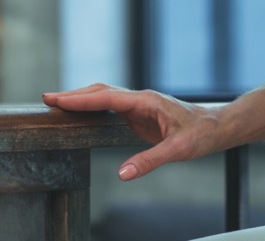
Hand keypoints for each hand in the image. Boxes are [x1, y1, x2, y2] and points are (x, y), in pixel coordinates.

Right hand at [42, 84, 220, 179]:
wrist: (216, 126)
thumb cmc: (201, 134)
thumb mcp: (177, 150)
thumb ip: (149, 161)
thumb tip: (122, 174)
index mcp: (147, 101)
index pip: (107, 98)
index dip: (81, 100)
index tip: (58, 100)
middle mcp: (140, 99)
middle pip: (101, 92)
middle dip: (74, 95)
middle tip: (48, 99)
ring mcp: (139, 105)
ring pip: (105, 96)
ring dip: (82, 99)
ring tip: (57, 103)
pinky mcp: (140, 114)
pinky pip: (111, 107)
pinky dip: (93, 106)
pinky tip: (82, 113)